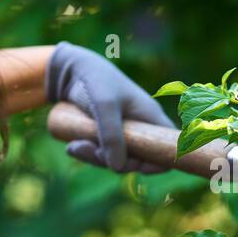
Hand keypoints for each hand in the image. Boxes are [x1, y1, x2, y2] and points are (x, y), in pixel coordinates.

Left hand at [45, 42, 174, 172]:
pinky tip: (72, 145)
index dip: (158, 161)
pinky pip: (103, 154)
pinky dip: (88, 154)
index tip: (135, 166)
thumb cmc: (94, 81)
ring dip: (95, 158)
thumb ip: (112, 135)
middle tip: (92, 151)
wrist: (69, 69)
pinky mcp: (106, 135)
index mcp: (151, 117)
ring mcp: (123, 133)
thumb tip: (118, 167)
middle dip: (115, 162)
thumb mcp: (104, 106)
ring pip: (117, 160)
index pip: (168, 147)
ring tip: (74, 146)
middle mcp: (141, 127)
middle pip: (139, 160)